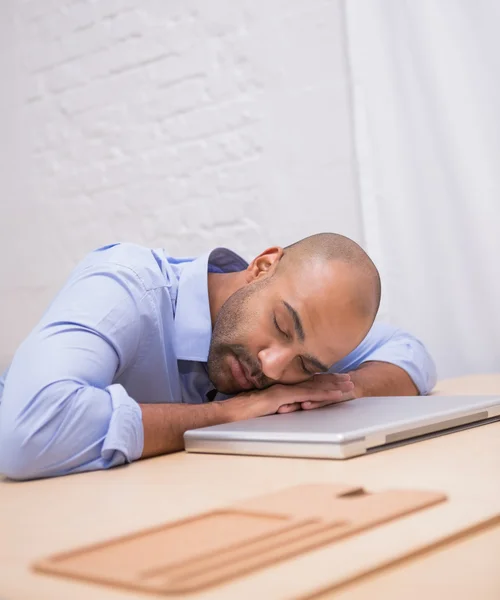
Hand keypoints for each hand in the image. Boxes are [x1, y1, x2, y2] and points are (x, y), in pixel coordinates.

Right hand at [220, 373, 355, 421]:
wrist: (225, 414)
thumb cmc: (238, 414)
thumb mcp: (259, 409)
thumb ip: (272, 407)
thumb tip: (282, 410)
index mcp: (278, 388)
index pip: (303, 381)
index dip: (320, 378)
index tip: (334, 377)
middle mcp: (282, 385)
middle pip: (312, 380)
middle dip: (331, 379)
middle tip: (348, 378)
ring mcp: (282, 390)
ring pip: (313, 385)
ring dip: (333, 384)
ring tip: (349, 384)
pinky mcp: (281, 397)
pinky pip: (307, 394)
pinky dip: (323, 393)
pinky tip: (335, 393)